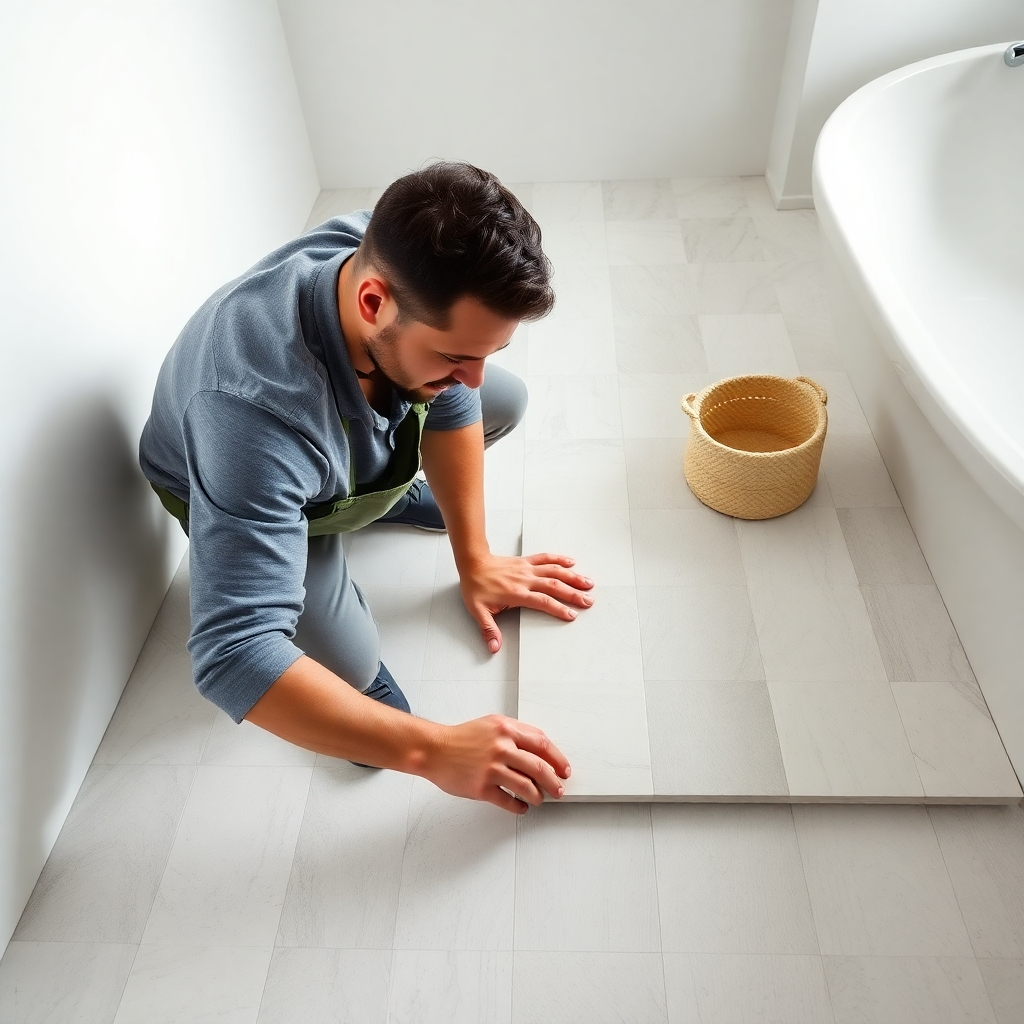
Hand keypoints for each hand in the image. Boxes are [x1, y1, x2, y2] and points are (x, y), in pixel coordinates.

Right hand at [422, 714, 570, 813]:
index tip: (564, 770)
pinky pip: (508, 801)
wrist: (435, 750)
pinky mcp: (482, 788)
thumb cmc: (462, 737)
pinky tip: (522, 807)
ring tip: (539, 799)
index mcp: (506, 730)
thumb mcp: (492, 724)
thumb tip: (540, 749)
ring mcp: (491, 769)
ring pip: (527, 787)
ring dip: (538, 796)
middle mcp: (501, 748)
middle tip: (559, 790)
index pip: (542, 744)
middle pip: (539, 767)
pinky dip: (519, 807)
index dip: (558, 759)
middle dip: (554, 782)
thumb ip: (516, 733)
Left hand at [460, 551, 594, 652]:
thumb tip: (494, 647)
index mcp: (516, 593)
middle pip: (554, 586)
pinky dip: (559, 559)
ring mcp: (527, 569)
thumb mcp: (478, 611)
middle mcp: (525, 580)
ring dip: (572, 577)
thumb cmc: (475, 586)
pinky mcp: (526, 561)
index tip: (571, 615)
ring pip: (554, 571)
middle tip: (588, 600)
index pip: (542, 601)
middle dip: (573, 593)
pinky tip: (571, 562)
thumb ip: (488, 630)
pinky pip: (545, 558)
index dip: (558, 608)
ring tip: (588, 583)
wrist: (472, 563)